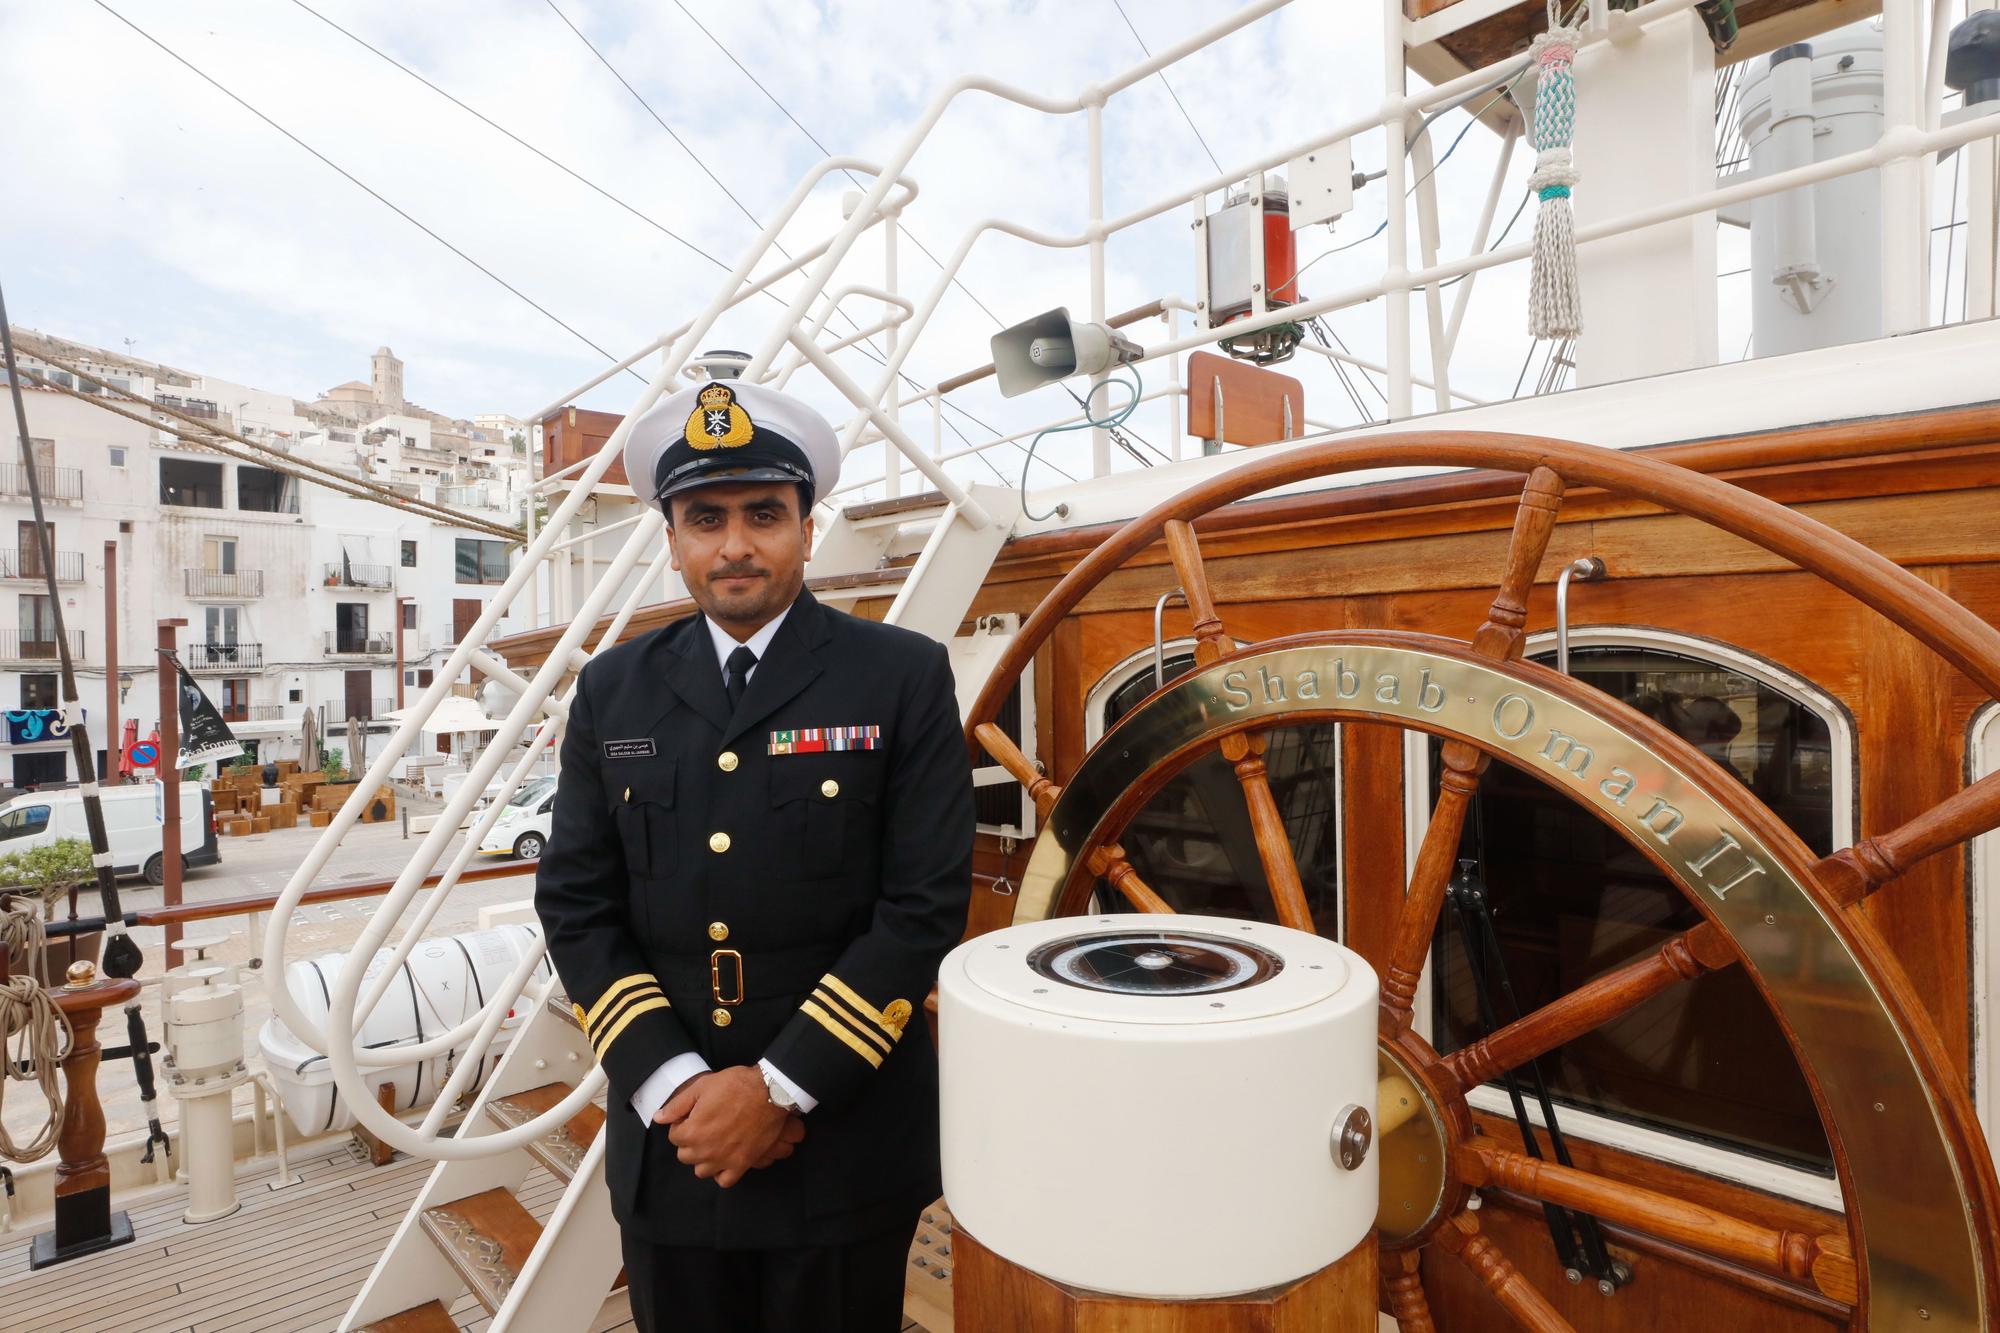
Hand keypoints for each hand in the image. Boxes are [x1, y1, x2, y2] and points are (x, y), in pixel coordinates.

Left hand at [660, 1065, 799, 1187]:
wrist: (770, 1092)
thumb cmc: (735, 1085)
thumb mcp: (702, 1087)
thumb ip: (677, 1105)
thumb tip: (658, 1118)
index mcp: (692, 1131)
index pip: (674, 1136)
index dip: (682, 1123)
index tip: (693, 1115)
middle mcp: (705, 1150)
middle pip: (685, 1155)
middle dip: (689, 1141)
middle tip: (703, 1127)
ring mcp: (724, 1160)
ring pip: (701, 1170)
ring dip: (703, 1158)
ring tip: (713, 1143)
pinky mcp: (742, 1164)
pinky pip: (725, 1181)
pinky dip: (721, 1173)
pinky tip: (724, 1159)